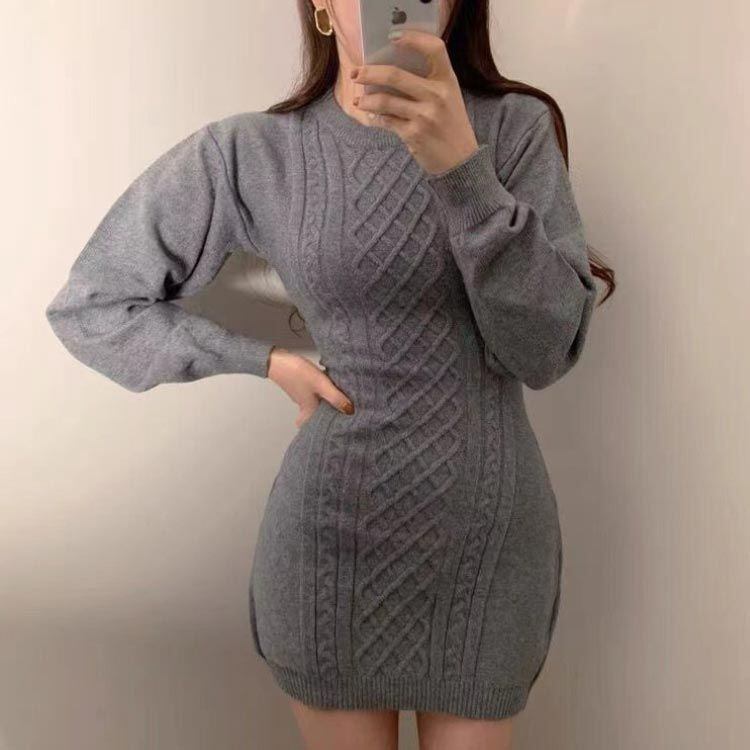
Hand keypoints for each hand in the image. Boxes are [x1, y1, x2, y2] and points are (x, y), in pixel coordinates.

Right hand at [267, 347, 354, 426]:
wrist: (277, 360)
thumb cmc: (297, 373)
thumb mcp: (321, 385)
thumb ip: (336, 398)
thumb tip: (350, 411)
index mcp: (309, 410)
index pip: (315, 427)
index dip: (324, 429)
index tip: (336, 428)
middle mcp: (305, 406)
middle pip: (316, 416)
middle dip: (327, 416)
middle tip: (341, 414)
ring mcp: (302, 396)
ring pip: (316, 404)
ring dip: (326, 403)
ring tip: (340, 399)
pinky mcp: (301, 387)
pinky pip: (314, 394)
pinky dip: (321, 393)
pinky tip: (329, 384)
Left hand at [350, 29, 478, 174]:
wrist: (461, 161)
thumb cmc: (452, 125)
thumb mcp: (449, 97)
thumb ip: (429, 82)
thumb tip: (390, 71)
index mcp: (448, 81)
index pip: (434, 49)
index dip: (413, 39)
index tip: (393, 37)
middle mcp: (436, 96)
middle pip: (395, 75)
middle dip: (369, 73)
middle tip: (356, 73)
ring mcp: (424, 116)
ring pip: (385, 100)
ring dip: (367, 100)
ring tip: (359, 101)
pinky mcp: (413, 134)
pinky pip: (386, 121)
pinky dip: (376, 118)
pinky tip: (372, 116)